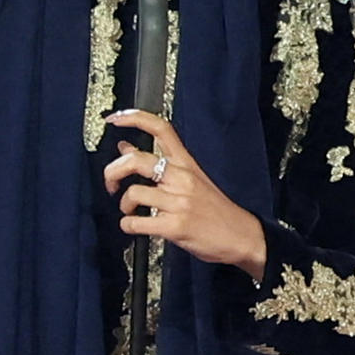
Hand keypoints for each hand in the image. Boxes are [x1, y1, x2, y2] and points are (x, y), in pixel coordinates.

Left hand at [103, 112, 271, 273]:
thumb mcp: (191, 179)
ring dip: (123, 205)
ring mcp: (179, 202)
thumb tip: (127, 148)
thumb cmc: (217, 210)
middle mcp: (182, 179)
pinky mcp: (175, 226)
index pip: (161, 129)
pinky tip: (134, 226)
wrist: (242, 236)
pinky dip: (128, 226)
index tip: (115, 119)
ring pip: (134, 193)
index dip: (134, 118)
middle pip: (136, 160)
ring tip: (129, 211)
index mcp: (187, 164)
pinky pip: (137, 223)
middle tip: (111, 182)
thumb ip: (159, 163)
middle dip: (113, 171)